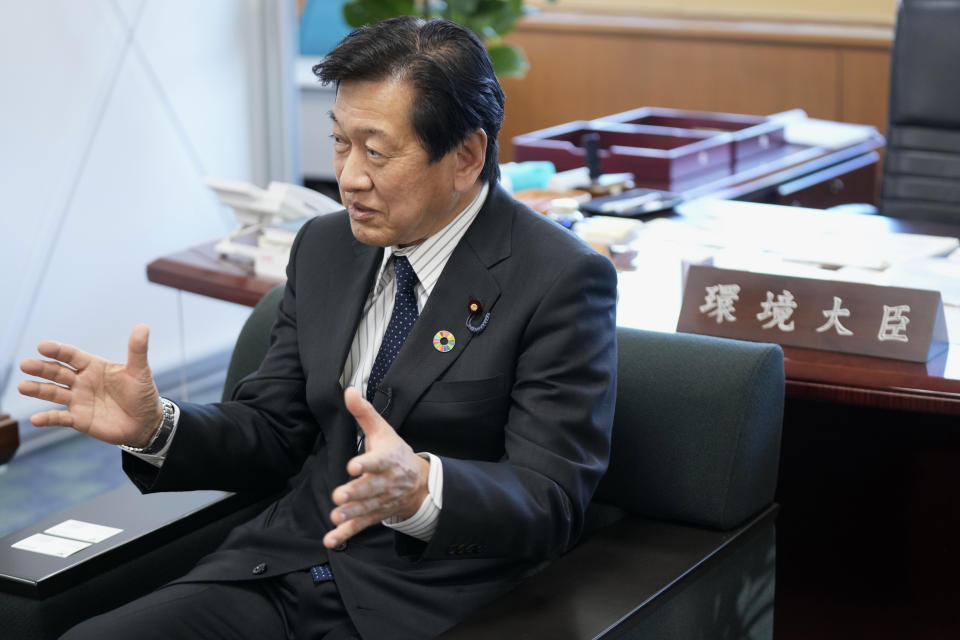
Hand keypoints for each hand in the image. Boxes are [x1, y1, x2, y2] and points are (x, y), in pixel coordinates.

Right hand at [17, 324, 162, 447]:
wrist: (146, 423)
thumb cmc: (143, 394)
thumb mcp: (140, 372)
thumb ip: (137, 350)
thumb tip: (143, 326)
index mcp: (94, 366)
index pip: (72, 356)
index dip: (58, 351)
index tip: (43, 346)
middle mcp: (82, 381)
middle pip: (58, 372)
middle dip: (42, 368)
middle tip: (25, 364)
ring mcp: (79, 400)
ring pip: (54, 393)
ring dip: (38, 389)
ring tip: (23, 386)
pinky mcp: (79, 419)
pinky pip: (60, 417)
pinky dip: (48, 418)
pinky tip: (36, 419)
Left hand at [324, 387, 428, 548]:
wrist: (420, 483)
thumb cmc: (395, 452)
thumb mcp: (383, 430)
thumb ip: (364, 413)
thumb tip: (349, 390)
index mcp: (388, 459)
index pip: (378, 461)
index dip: (366, 463)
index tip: (353, 466)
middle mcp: (387, 482)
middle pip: (372, 488)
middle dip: (356, 493)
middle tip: (339, 496)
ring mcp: (382, 501)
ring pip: (367, 508)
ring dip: (351, 513)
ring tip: (335, 516)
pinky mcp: (375, 515)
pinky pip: (361, 526)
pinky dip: (346, 533)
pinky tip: (331, 539)